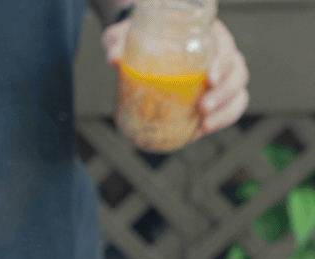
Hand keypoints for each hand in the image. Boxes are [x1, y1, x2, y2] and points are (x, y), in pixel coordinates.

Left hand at [102, 17, 248, 138]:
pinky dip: (224, 119)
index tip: (209, 78)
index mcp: (203, 34)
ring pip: (238, 89)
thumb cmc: (133, 37)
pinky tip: (204, 130)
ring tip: (205, 124)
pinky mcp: (214, 94)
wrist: (135, 50)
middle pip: (237, 69)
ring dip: (226, 109)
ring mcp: (220, 74)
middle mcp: (217, 52)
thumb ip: (117, 42)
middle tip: (203, 107)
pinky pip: (231, 106)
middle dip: (225, 91)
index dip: (222, 61)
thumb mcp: (122, 35)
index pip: (224, 44)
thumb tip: (114, 59)